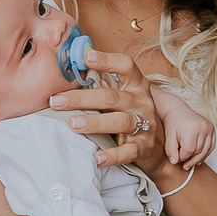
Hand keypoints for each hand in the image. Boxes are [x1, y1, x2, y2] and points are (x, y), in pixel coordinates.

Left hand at [48, 48, 166, 174]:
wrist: (159, 146)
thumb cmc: (131, 114)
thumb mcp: (123, 96)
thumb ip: (103, 85)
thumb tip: (70, 70)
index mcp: (136, 85)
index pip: (125, 66)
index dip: (107, 60)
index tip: (86, 57)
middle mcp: (141, 102)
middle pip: (111, 97)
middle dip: (82, 99)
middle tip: (57, 101)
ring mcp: (145, 125)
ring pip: (120, 122)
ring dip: (95, 123)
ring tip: (73, 124)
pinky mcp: (143, 147)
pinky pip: (128, 151)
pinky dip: (112, 155)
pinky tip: (96, 158)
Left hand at [150, 85, 215, 169]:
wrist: (178, 110)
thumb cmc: (172, 122)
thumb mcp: (169, 136)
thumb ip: (170, 149)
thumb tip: (174, 162)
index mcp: (191, 129)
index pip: (188, 151)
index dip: (182, 158)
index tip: (177, 159)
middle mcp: (203, 128)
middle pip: (198, 151)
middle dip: (190, 159)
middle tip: (184, 165)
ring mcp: (209, 128)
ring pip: (206, 150)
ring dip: (198, 159)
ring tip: (190, 164)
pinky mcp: (212, 129)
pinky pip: (211, 146)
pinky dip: (205, 153)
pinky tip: (198, 158)